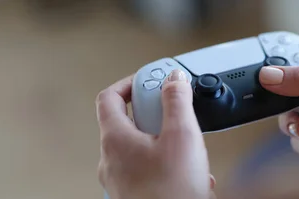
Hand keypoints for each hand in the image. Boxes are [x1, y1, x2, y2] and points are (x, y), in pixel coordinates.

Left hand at [95, 69, 214, 198]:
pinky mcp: (133, 194)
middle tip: (175, 116)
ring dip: (165, 142)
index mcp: (115, 139)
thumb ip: (177, 101)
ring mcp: (119, 180)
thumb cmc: (171, 193)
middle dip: (155, 116)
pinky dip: (167, 165)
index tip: (149, 81)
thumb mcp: (182, 136)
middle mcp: (111, 160)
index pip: (109, 97)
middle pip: (127, 122)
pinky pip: (147, 170)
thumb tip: (174, 79)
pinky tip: (189, 174)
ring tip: (188, 151)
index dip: (129, 83)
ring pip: (140, 148)